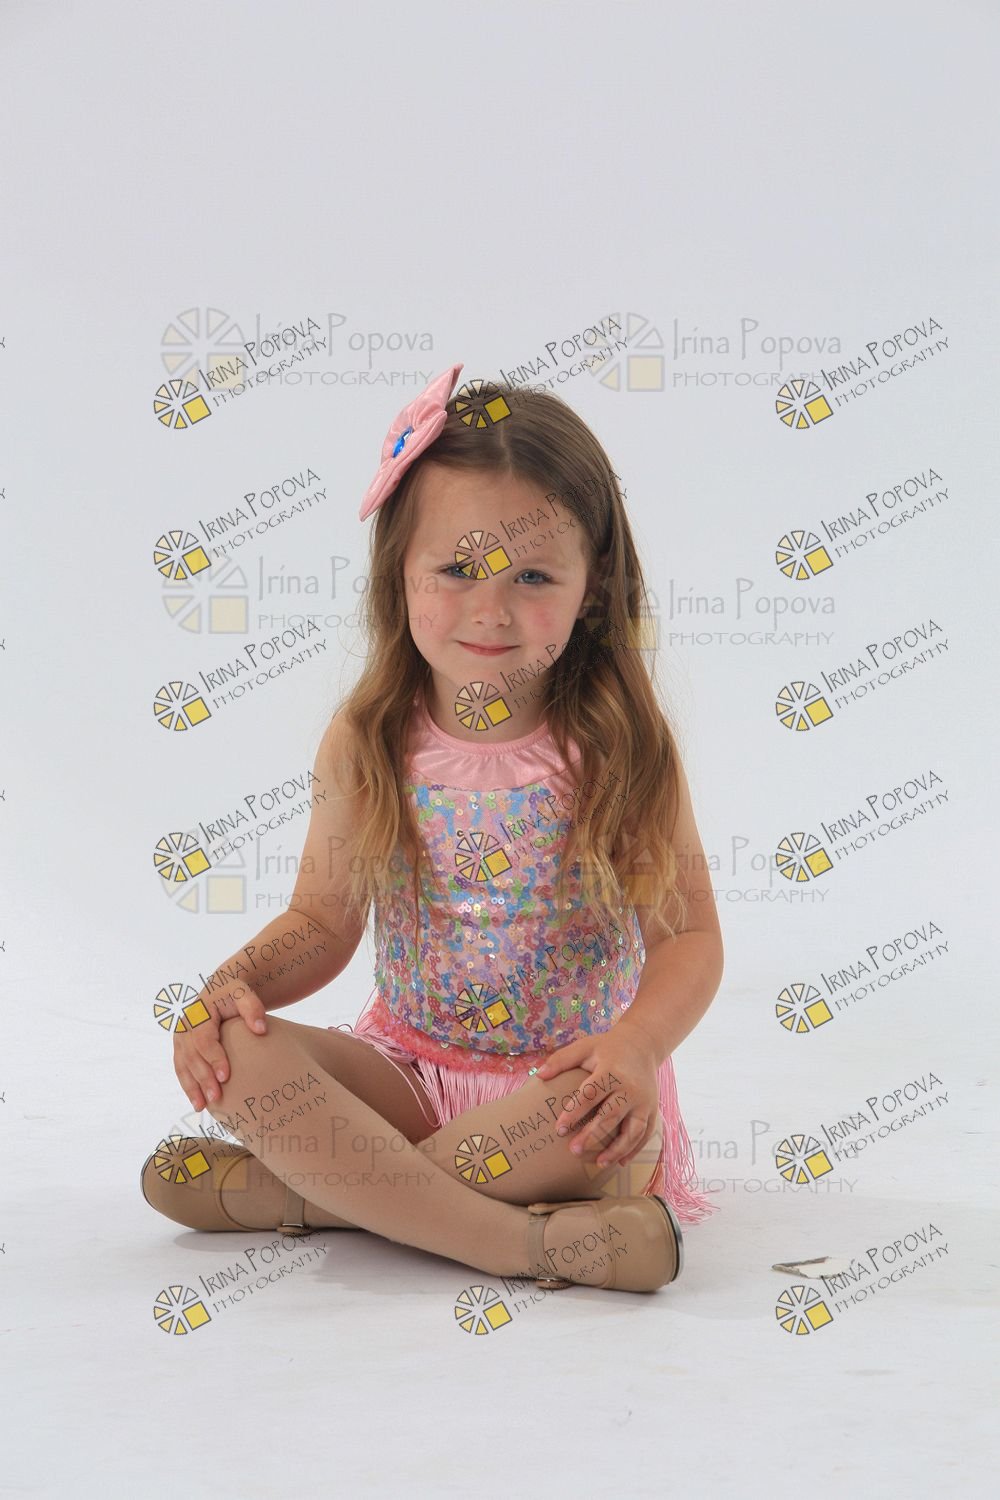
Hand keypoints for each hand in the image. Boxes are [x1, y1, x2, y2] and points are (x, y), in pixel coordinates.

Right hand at [173, 985, 267, 1110]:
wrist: (220, 990)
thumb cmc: (234, 994)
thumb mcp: (244, 993)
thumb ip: (253, 1007)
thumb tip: (260, 1029)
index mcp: (199, 1013)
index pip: (204, 1039)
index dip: (213, 1058)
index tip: (225, 1077)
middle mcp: (185, 1025)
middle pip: (191, 1056)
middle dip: (202, 1078)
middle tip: (216, 1098)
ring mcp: (180, 1037)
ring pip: (182, 1065)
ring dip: (191, 1086)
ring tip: (202, 1106)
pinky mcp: (180, 1047)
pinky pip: (181, 1068)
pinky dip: (187, 1085)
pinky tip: (197, 1102)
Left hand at [533, 1025, 660, 1168]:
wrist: (642, 1044)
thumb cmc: (608, 1048)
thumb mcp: (585, 1047)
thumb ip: (561, 1060)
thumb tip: (539, 1075)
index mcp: (612, 1071)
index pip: (591, 1094)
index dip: (574, 1112)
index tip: (559, 1129)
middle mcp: (630, 1087)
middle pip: (611, 1115)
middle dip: (592, 1134)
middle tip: (574, 1150)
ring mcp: (644, 1101)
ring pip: (633, 1129)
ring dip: (617, 1148)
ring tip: (599, 1162)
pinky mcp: (652, 1109)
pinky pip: (645, 1133)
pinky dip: (634, 1149)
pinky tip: (619, 1162)